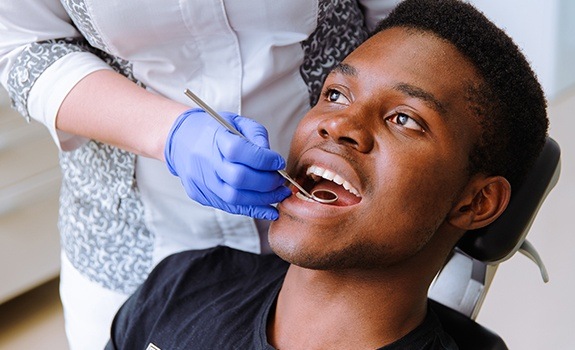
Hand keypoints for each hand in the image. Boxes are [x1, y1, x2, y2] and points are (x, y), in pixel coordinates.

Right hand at [164, 108, 290, 219]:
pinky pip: (229, 207)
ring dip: (263, 199)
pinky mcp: (200, 195)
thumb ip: (256, 135)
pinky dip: (253, 210)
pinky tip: (269, 209)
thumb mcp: (235, 121)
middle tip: (281, 181)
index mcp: (213, 137)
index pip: (239, 151)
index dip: (264, 159)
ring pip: (235, 198)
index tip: (279, 162)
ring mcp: (200, 181)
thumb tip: (272, 158)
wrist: (179, 140)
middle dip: (267, 182)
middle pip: (239, 178)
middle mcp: (205, 161)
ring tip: (279, 194)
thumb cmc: (213, 130)